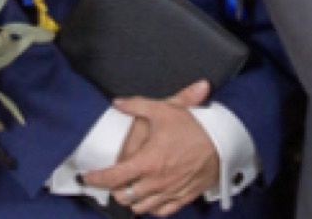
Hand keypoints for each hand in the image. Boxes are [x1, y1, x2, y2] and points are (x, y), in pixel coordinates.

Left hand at [84, 81, 215, 215]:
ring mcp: (169, 192)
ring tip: (128, 189)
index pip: (113, 177)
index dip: (95, 179)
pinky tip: (149, 198)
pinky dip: (151, 208)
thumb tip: (118, 103)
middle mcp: (156, 182)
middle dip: (113, 190)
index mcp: (148, 162)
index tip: (88, 176)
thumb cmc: (195, 127)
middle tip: (111, 180)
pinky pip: (161, 211)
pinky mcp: (182, 198)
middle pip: (123, 196)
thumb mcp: (164, 109)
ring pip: (140, 208)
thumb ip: (137, 105)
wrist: (224, 143)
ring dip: (131, 199)